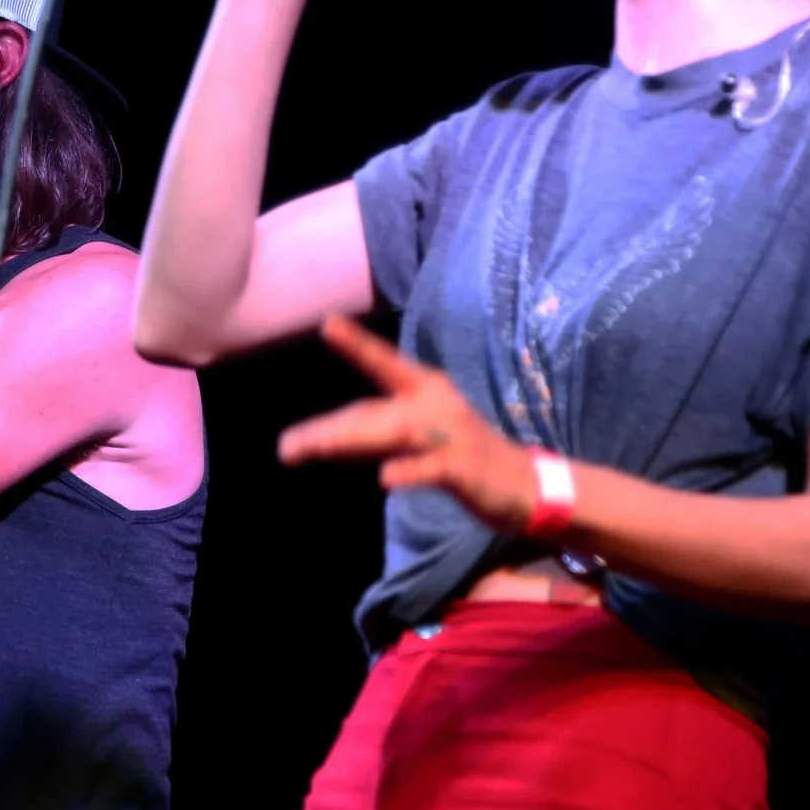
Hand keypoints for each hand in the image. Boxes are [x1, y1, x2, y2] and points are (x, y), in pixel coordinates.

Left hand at [278, 314, 538, 532]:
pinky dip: (410, 472)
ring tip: (312, 452)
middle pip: (374, 412)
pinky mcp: (464, 469)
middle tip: (285, 446)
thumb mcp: (413, 436)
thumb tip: (315, 437)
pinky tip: (385, 479)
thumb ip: (370, 433)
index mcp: (424, 390)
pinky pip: (432, 469)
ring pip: (395, 433)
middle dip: (328, 430)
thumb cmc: (459, 454)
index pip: (383, 365)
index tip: (329, 324)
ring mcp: (450, 435)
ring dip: (350, 442)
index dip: (357, 345)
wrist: (524, 485)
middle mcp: (435, 405)